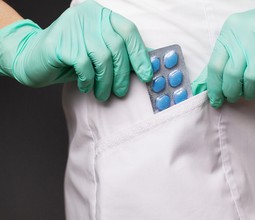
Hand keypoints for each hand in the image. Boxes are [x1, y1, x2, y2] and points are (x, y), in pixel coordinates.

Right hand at [0, 0, 152, 100]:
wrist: (33, 58)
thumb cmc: (70, 57)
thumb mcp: (98, 51)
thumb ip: (119, 52)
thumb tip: (146, 66)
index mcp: (100, 15)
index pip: (128, 31)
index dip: (140, 54)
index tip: (146, 74)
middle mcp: (88, 17)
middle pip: (117, 47)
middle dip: (122, 74)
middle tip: (121, 91)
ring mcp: (73, 27)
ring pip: (103, 58)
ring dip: (106, 81)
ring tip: (103, 93)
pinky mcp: (61, 42)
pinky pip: (85, 66)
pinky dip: (88, 80)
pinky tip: (86, 86)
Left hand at [193, 0, 254, 106]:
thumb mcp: (237, 36)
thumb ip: (220, 59)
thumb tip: (203, 85)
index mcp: (229, 33)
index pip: (215, 66)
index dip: (214, 88)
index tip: (216, 100)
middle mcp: (245, 37)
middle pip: (231, 75)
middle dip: (230, 92)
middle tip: (233, 97)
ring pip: (250, 79)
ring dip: (249, 93)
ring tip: (250, 93)